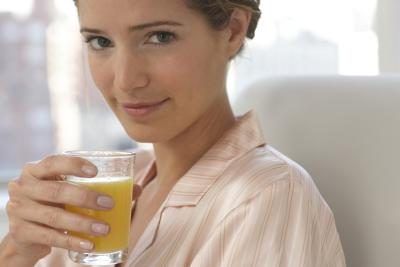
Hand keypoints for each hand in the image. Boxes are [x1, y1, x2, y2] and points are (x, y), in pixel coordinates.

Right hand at [1, 154, 140, 264]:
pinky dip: (72, 241)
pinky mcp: (20, 232)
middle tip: (109, 204)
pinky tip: (90, 244)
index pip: (53, 162)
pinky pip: (50, 237)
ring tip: (105, 229)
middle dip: (86, 198)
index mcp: (36, 170)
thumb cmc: (55, 204)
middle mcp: (23, 186)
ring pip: (55, 217)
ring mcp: (19, 209)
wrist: (26, 232)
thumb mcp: (70, 192)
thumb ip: (99, 187)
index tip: (96, 171)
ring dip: (83, 224)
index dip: (74, 165)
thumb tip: (136, 189)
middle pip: (57, 191)